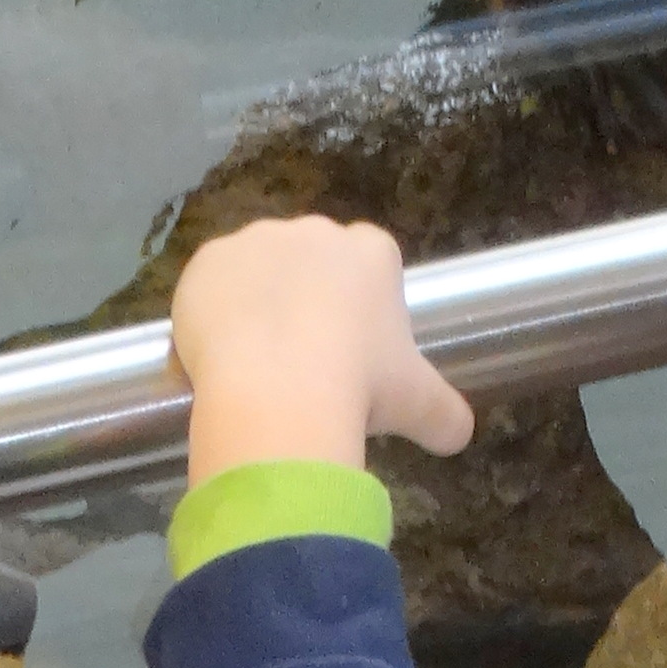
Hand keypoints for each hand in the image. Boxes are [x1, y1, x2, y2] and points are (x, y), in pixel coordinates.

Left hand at [170, 218, 474, 485]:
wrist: (277, 392)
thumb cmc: (360, 387)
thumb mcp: (420, 406)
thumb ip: (445, 415)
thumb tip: (459, 435)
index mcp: (371, 253)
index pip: (371, 263)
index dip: (360, 305)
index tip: (353, 347)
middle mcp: (314, 232)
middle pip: (311, 263)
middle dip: (307, 300)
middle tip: (305, 362)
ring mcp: (256, 240)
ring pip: (258, 273)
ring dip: (258, 306)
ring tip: (258, 366)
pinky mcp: (207, 261)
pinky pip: (209, 288)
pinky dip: (211, 317)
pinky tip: (219, 360)